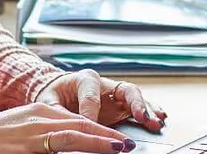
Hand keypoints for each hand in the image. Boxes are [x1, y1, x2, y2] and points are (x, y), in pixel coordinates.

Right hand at [0, 102, 137, 152]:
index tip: (121, 141)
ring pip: (73, 135)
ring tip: (117, 149)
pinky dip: (73, 149)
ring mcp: (33, 133)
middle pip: (82, 125)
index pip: (80, 120)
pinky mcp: (26, 147)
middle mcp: (42, 118)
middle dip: (107, 136)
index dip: (103, 130)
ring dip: (97, 143)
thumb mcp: (28, 131)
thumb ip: (51, 136)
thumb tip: (76, 144)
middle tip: (128, 146)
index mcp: (44, 113)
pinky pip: (55, 148)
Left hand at [34, 69, 167, 131]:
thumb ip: (57, 112)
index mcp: (85, 79)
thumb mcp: (49, 101)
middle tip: (141, 116)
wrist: (58, 92)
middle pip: (125, 90)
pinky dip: (149, 112)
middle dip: (135, 104)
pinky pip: (138, 107)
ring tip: (155, 121)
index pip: (91, 97)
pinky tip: (158, 120)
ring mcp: (115, 94)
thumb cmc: (54, 94)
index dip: (91, 113)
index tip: (91, 127)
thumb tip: (64, 126)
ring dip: (147, 109)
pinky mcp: (121, 105)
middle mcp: (104, 84)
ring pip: (136, 98)